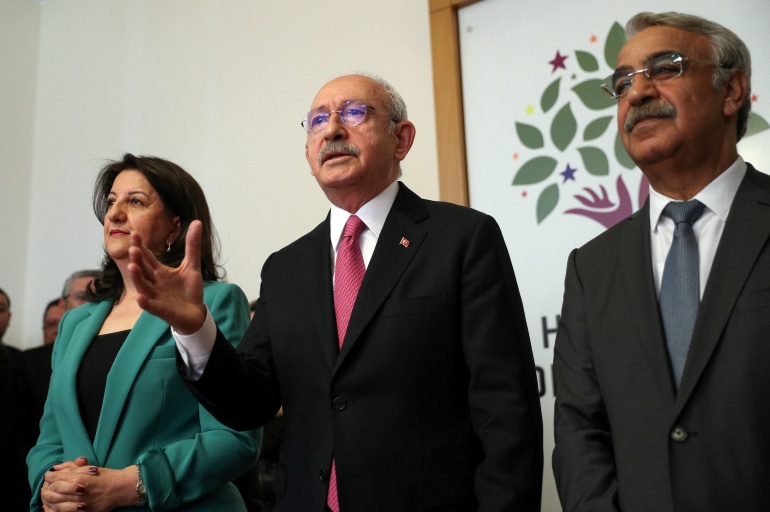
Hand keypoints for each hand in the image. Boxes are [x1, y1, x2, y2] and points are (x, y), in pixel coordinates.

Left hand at [43, 460, 138, 511]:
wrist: (120, 488)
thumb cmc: (105, 476)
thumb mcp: (89, 467)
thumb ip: (72, 466)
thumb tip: (56, 468)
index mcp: (79, 478)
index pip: (55, 477)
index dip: (49, 476)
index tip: (48, 476)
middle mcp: (77, 492)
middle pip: (53, 491)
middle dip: (47, 488)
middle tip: (46, 487)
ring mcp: (79, 504)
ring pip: (56, 503)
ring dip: (49, 500)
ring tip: (48, 497)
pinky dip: (54, 511)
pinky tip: (51, 507)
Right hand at [129, 219, 207, 333]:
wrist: (196, 313)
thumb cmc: (190, 290)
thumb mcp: (192, 266)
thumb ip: (192, 246)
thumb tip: (197, 222)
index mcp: (160, 272)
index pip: (148, 257)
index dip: (141, 246)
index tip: (134, 233)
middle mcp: (155, 283)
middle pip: (143, 270)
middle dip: (138, 259)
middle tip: (133, 248)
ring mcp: (157, 297)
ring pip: (144, 286)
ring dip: (137, 277)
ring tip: (132, 266)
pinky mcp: (162, 311)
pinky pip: (152, 306)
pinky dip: (146, 302)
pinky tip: (139, 297)